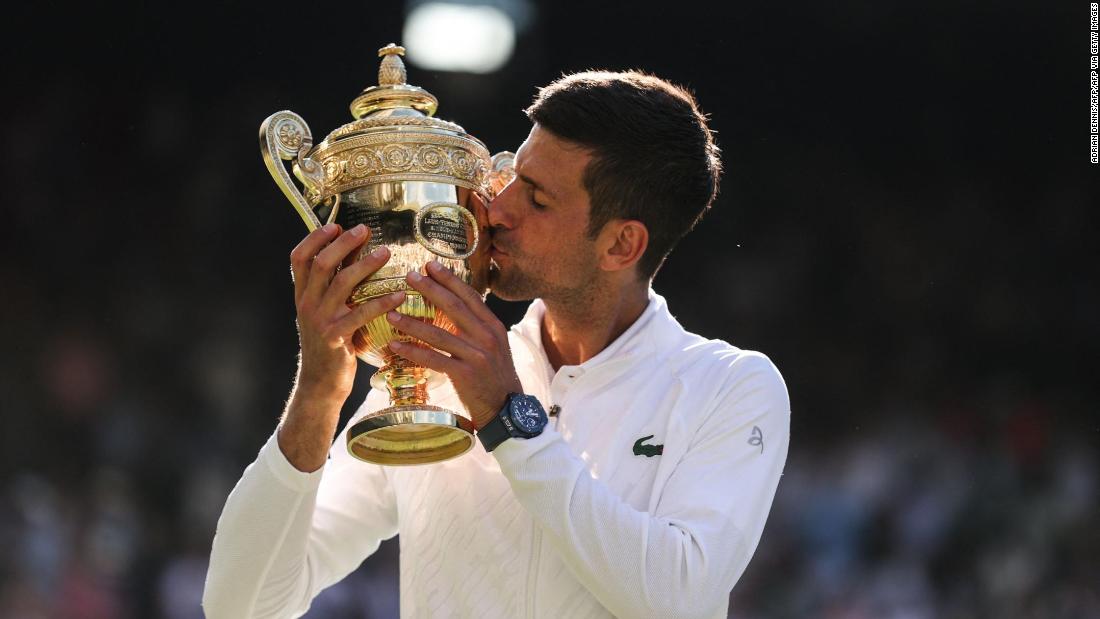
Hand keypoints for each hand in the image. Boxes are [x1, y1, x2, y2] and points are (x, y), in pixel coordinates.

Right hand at [290, 223, 404, 400]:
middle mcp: (307, 304)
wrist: (321, 383)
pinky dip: (382, 302)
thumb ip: (337, 285)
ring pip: (342, 284)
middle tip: (364, 230)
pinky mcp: (336, 337)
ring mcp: (320, 321)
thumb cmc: (331, 344)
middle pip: (321, 264)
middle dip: (343, 243)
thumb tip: (355, 252)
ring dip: (365, 265)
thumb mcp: (327, 312)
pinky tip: (400, 295)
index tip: (335, 224)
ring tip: (386, 253)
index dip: (314, 239)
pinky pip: (361, 313)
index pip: (299, 259)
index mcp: (302, 295)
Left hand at [387, 260, 522, 429]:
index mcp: (493, 326)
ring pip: (439, 334)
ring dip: (412, 322)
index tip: (430, 265)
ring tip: (390, 313)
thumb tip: (453, 308)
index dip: (449, 279)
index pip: (470, 296)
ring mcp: (476, 355)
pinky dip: (412, 351)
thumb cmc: (494, 376)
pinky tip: (395, 345)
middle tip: (409, 276)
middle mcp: (487, 337)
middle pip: (454, 307)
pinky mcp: (465, 374)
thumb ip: (476, 327)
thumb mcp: (493, 346)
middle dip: (430, 289)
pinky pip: (433, 359)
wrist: (506, 408)